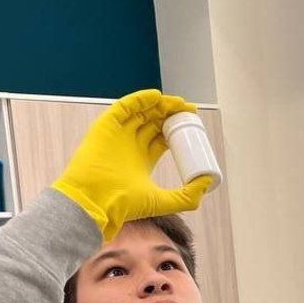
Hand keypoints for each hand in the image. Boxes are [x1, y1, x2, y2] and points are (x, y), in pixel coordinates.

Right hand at [53, 89, 212, 241]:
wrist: (94, 203)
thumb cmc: (123, 205)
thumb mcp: (162, 201)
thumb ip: (187, 197)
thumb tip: (208, 183)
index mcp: (142, 160)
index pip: (163, 138)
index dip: (178, 130)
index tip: (194, 125)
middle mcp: (130, 145)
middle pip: (154, 122)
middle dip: (172, 115)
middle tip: (189, 111)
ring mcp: (117, 135)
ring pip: (142, 112)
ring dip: (160, 105)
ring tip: (178, 103)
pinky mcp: (105, 127)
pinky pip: (124, 107)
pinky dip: (139, 99)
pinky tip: (157, 97)